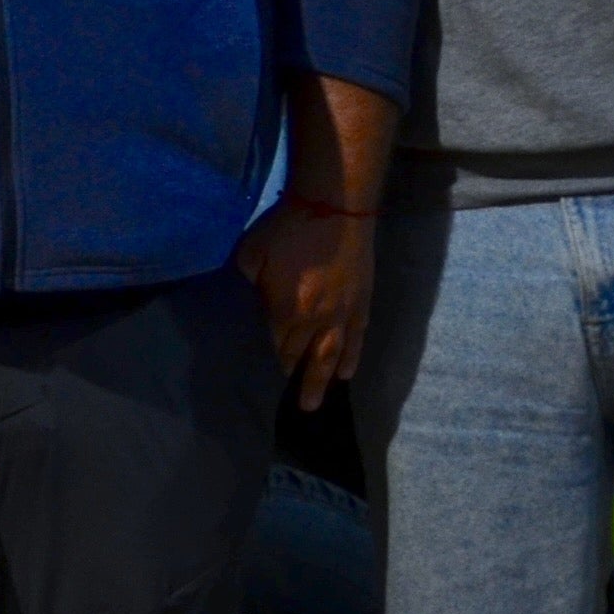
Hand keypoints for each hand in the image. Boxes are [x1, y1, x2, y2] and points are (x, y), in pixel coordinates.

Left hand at [239, 198, 378, 409]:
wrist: (335, 205)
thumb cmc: (287, 227)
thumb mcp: (250, 256)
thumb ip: (249, 285)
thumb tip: (254, 302)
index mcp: (286, 311)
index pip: (279, 347)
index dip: (276, 362)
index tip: (272, 377)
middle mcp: (317, 319)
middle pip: (307, 359)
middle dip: (301, 383)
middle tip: (300, 408)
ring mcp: (344, 312)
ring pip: (335, 354)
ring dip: (325, 379)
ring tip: (319, 400)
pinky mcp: (364, 300)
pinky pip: (359, 337)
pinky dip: (354, 356)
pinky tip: (348, 372)